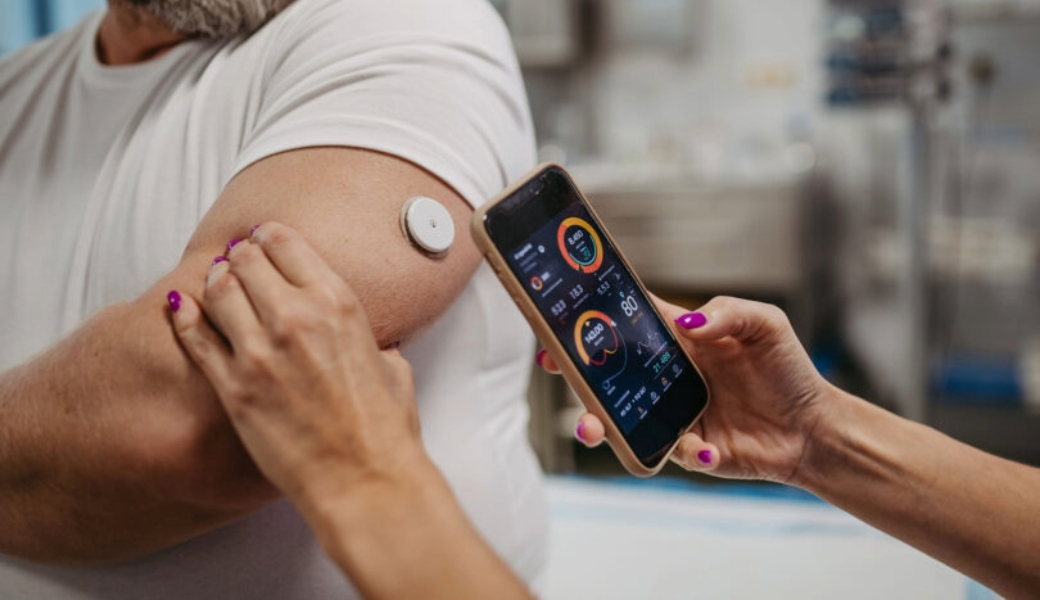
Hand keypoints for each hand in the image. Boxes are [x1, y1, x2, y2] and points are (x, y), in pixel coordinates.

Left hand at [168, 222, 426, 505]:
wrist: (364, 479)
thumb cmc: (384, 429)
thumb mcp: (393, 365)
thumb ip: (372, 340)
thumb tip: (370, 341)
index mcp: (338, 304)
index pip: (286, 243)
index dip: (268, 237)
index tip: (262, 240)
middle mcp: (296, 318)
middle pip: (246, 260)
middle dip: (240, 256)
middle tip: (237, 261)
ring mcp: (260, 353)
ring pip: (217, 291)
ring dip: (215, 282)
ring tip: (216, 284)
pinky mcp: (234, 388)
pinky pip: (196, 338)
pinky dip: (183, 316)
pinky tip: (179, 307)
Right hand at [541, 296, 833, 483]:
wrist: (815, 427)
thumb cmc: (789, 369)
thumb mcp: (765, 324)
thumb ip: (726, 313)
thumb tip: (688, 323)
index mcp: (679, 339)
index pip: (625, 323)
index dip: (590, 320)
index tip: (560, 323)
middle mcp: (668, 376)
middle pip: (609, 374)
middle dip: (577, 374)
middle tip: (559, 372)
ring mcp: (675, 414)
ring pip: (623, 420)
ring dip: (600, 424)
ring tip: (594, 428)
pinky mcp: (691, 450)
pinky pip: (673, 453)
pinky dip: (688, 452)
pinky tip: (709, 449)